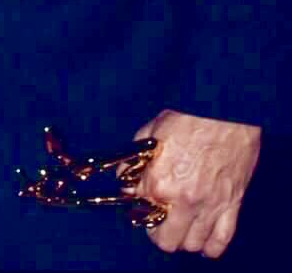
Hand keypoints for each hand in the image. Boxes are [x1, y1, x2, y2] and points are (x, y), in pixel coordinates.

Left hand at [130, 108, 260, 257]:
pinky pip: (220, 241)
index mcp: (159, 181)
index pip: (140, 212)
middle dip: (158, 233)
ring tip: (179, 227)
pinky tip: (203, 242)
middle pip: (166, 241)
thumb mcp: (149, 134)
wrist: (223, 111)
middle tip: (158, 221)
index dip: (138, 208)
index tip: (140, 203)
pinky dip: (211, 247)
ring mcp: (210, 206)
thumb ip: (134, 162)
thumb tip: (126, 181)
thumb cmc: (187, 117)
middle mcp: (183, 200)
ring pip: (192, 245)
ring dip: (183, 239)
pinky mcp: (231, 206)